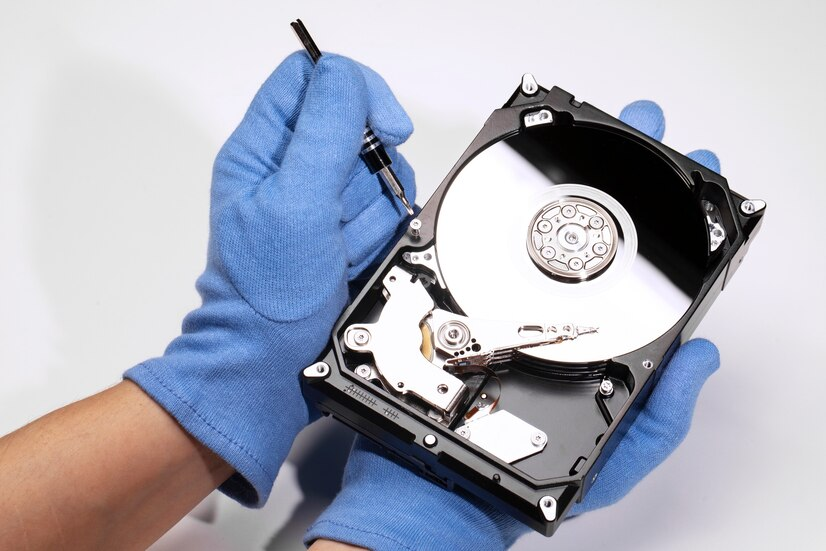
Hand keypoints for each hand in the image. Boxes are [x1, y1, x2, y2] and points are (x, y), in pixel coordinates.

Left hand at [125, 52, 415, 505]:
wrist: (277, 362)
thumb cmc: (267, 294)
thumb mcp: (295, 200)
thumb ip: (327, 130)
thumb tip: (355, 86)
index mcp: (262, 148)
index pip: (315, 78)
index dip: (356, 93)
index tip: (380, 128)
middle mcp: (291, 168)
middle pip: (360, 131)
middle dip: (364, 177)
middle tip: (336, 216)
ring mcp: (321, 201)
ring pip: (380, 175)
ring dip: (371, 216)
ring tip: (339, 249)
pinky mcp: (346, 229)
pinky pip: (387, 213)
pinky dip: (379, 239)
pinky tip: (351, 261)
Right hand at [305, 101, 720, 549]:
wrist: (430, 488)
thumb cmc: (516, 480)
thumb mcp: (607, 463)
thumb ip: (658, 419)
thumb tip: (698, 356)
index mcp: (595, 342)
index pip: (644, 276)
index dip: (669, 226)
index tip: (686, 176)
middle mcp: (550, 314)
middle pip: (592, 234)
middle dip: (617, 175)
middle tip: (633, 128)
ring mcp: (498, 303)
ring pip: (526, 232)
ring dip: (547, 179)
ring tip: (570, 137)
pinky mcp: (450, 300)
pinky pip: (461, 248)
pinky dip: (473, 213)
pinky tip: (493, 181)